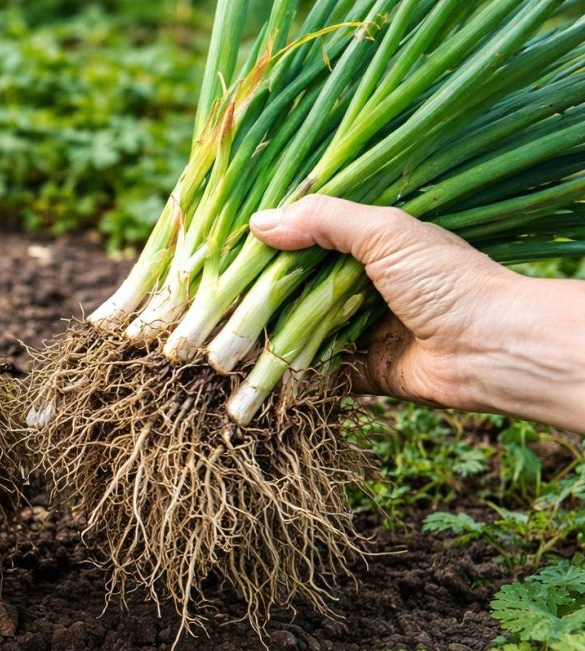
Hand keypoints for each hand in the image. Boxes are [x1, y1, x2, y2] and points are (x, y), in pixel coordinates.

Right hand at [250, 195, 584, 432]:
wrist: (496, 349)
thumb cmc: (450, 281)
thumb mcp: (386, 233)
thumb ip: (324, 220)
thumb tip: (259, 221)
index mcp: (371, 245)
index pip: (305, 241)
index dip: (266, 248)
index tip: (222, 255)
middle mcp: (363, 287)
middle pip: (295, 290)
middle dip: (255, 301)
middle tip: (208, 308)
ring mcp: (363, 331)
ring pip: (299, 334)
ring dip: (265, 341)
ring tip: (218, 346)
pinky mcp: (365, 374)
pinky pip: (317, 375)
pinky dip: (289, 378)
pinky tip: (250, 375)